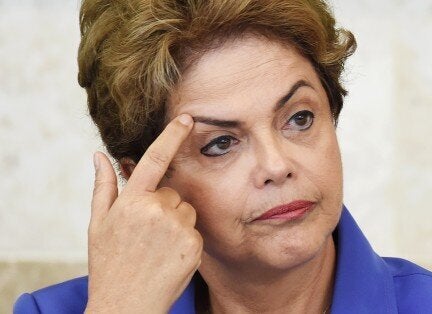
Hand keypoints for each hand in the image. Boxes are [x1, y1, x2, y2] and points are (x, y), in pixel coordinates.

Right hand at [85, 114, 201, 312]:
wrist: (126, 304)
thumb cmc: (109, 263)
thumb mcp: (98, 224)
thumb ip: (103, 186)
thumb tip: (100, 155)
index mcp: (132, 201)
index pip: (155, 159)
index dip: (172, 136)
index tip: (187, 119)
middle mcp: (156, 210)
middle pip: (173, 193)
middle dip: (164, 205)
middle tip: (147, 233)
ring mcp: (177, 227)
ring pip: (187, 210)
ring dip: (177, 222)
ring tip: (157, 246)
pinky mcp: (194, 244)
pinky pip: (195, 229)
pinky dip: (186, 239)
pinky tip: (169, 256)